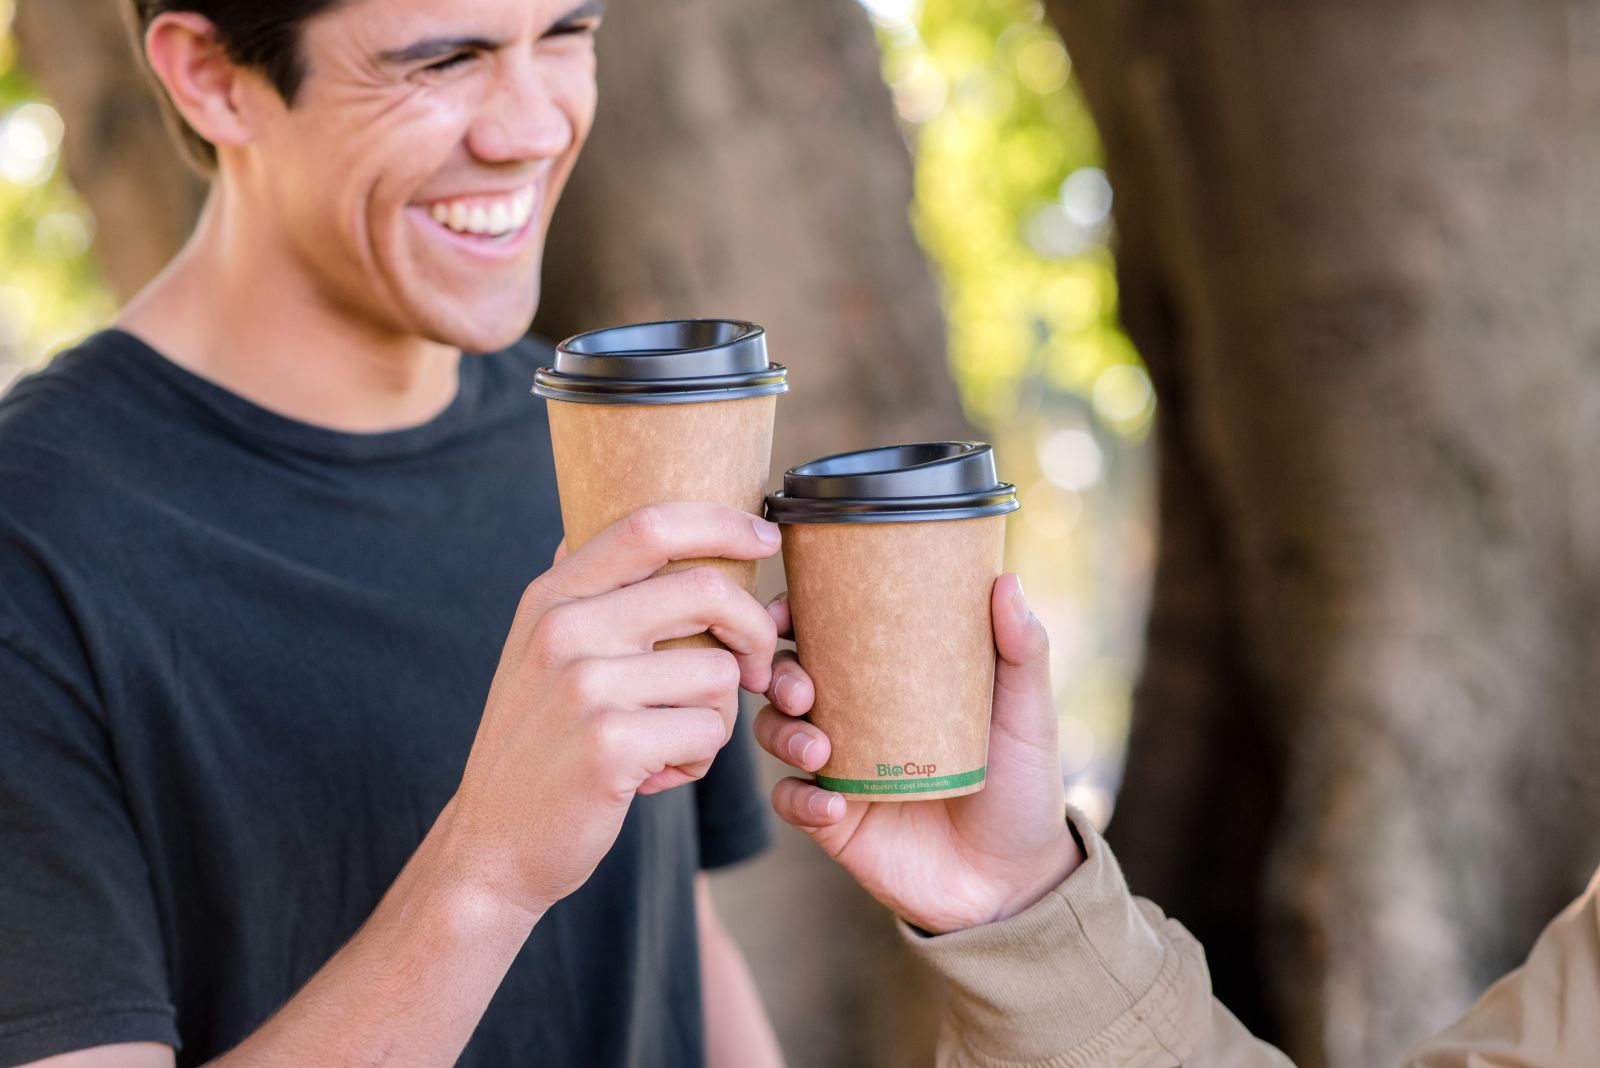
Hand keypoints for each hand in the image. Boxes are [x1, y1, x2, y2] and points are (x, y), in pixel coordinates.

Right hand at [447, 504, 781, 917]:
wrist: (491, 845)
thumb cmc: (539, 746)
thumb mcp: (541, 653)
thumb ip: (591, 593)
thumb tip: (655, 527)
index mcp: (552, 597)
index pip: (650, 525)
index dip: (722, 522)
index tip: (766, 535)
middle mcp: (564, 630)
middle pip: (705, 591)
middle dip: (753, 630)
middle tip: (756, 671)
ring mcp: (584, 685)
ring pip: (717, 672)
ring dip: (719, 716)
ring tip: (673, 742)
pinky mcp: (609, 744)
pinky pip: (707, 730)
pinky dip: (700, 757)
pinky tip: (659, 774)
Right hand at [757, 574, 1083, 933]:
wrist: (1016, 885)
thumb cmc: (1024, 789)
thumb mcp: (1028, 715)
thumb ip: (1023, 652)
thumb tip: (1007, 581)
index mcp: (894, 679)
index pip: (828, 633)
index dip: (793, 614)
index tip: (784, 609)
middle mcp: (858, 718)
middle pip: (789, 677)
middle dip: (780, 675)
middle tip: (802, 688)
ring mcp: (842, 769)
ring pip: (777, 732)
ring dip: (783, 732)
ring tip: (821, 748)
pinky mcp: (834, 821)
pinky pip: (792, 800)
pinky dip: (801, 798)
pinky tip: (832, 805)